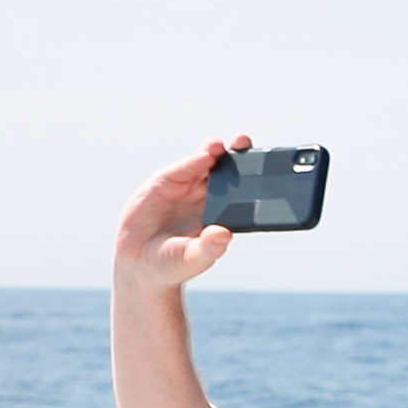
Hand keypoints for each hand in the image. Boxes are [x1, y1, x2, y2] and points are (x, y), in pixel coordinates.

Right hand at [114, 134, 250, 289]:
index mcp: (222, 213)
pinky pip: (182, 169)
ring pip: (205, 163)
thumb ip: (209, 247)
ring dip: (214, 152)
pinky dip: (192, 161)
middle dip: (237, 154)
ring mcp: (186, 188)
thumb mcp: (193, 259)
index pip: (242, 190)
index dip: (253, 176)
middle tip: (244, 143)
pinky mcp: (164, 184)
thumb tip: (224, 234)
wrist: (141, 265)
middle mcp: (208, 197)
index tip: (266, 166)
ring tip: (220, 147)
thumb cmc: (175, 264)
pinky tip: (203, 156)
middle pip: (227, 169)